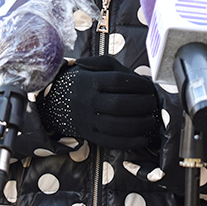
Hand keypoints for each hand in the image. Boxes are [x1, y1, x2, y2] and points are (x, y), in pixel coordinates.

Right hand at [39, 55, 158, 149]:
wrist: (53, 102)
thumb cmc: (80, 82)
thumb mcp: (90, 67)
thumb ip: (107, 63)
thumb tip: (130, 71)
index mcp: (90, 81)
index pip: (119, 81)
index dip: (138, 84)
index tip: (149, 87)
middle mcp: (88, 101)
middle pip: (120, 104)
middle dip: (142, 105)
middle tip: (153, 103)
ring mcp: (88, 120)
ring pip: (117, 126)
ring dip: (140, 124)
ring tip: (151, 119)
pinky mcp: (90, 136)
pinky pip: (112, 142)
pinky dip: (131, 142)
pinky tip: (143, 138)